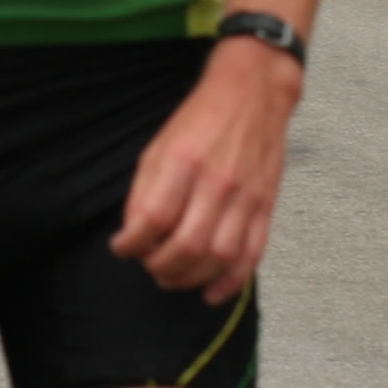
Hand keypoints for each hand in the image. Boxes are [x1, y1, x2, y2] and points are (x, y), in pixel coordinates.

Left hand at [111, 37, 299, 303]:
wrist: (253, 94)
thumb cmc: (201, 118)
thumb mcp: (160, 144)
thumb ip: (145, 189)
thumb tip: (134, 232)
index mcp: (184, 161)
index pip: (154, 218)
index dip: (132, 243)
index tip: (122, 248)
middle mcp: (217, 181)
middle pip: (187, 244)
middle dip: (160, 267)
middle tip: (148, 266)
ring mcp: (246, 196)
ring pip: (219, 256)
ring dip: (191, 278)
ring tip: (172, 278)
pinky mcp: (266, 206)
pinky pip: (251, 254)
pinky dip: (231, 282)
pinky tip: (211, 293)